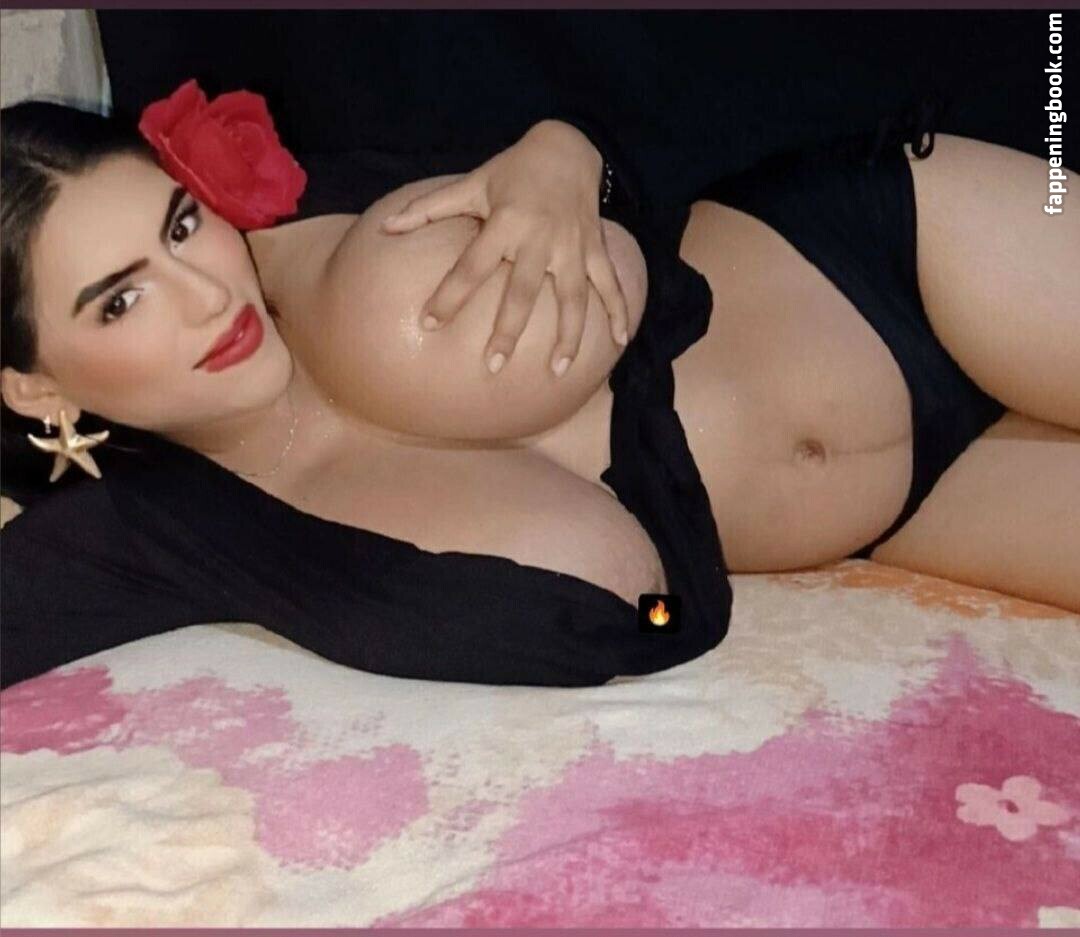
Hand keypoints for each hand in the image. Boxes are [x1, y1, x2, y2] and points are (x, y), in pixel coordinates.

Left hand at [379, 120, 629, 377]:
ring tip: (558, 369)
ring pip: (573, 297)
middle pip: (523, 292)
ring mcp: (572, 246)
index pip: (472, 266)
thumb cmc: (513, 171)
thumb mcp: (471, 184)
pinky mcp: (595, 248)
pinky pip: (610, 284)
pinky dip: (620, 312)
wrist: (569, 146)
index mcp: (505, 222)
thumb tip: (386, 227)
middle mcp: (540, 238)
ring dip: (568, 334)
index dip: (449, 296)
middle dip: (508, 330)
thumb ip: (429, 209)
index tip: (428, 323)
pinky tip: (620, 344)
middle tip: (492, 366)